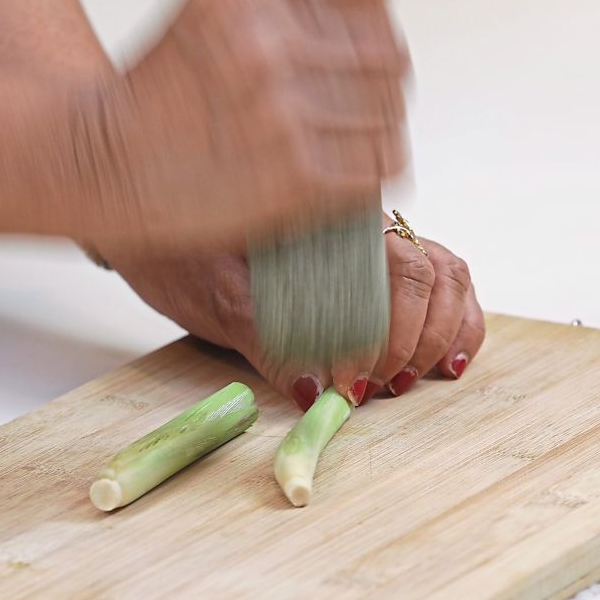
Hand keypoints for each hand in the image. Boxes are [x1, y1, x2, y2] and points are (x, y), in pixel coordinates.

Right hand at [81, 0, 408, 253]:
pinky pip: (372, 170)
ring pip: (386, 115)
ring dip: (376, 133)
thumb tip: (349, 7)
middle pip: (386, 54)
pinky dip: (366, 176)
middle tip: (359, 104)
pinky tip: (344, 178)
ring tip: (348, 145)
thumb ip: (272, 0)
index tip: (369, 39)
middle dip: (380, 82)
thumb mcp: (202, 12)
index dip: (377, 19)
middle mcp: (266, 42)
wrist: (94, 166)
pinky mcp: (293, 176)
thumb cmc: (147, 103)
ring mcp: (282, 110)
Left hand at [102, 220, 485, 409]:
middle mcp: (358, 217)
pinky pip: (439, 277)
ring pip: (445, 271)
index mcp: (326, 216)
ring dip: (440, 333)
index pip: (395, 268)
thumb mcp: (210, 294)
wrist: (147, 208)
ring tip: (409, 380)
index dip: (390, 335)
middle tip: (381, 388)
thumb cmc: (178, 250)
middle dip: (415, 342)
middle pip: (430, 271)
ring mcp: (371, 233)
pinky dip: (453, 321)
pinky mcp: (372, 257)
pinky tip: (443, 362)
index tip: (358, 383)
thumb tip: (315, 391)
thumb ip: (264, 337)